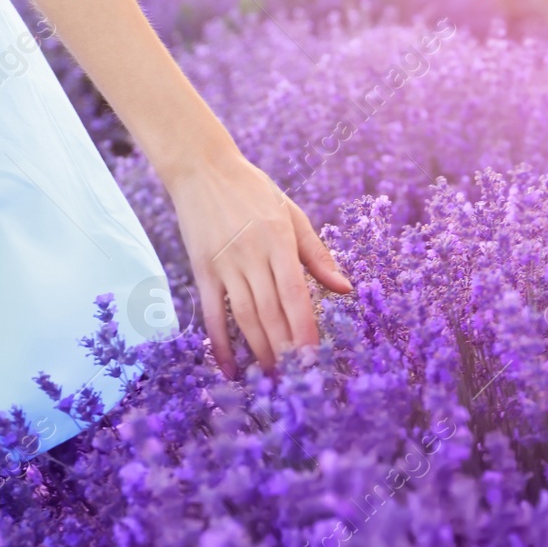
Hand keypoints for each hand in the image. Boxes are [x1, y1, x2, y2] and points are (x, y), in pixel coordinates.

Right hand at [166, 151, 351, 375]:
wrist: (202, 169)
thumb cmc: (253, 190)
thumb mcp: (292, 214)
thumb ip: (317, 254)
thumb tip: (345, 288)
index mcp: (279, 240)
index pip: (295, 293)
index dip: (304, 327)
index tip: (314, 356)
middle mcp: (251, 254)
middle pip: (270, 311)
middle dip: (285, 347)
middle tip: (297, 377)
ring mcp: (224, 264)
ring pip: (244, 316)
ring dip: (258, 349)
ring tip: (271, 376)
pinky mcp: (202, 269)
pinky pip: (212, 313)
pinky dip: (220, 342)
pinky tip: (229, 366)